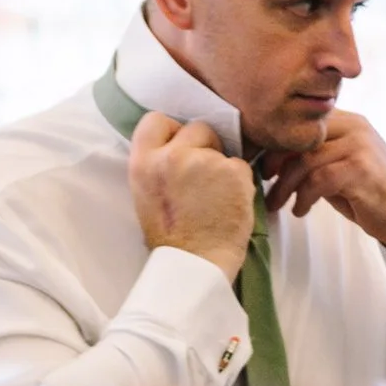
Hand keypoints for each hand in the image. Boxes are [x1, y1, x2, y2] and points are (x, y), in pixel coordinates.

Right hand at [129, 113, 256, 277]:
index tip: (181, 147)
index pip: (155, 120)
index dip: (173, 131)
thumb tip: (180, 143)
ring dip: (225, 168)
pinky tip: (231, 203)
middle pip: (197, 128)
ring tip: (216, 198)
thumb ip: (159, 165)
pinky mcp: (233, 172)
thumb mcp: (148, 195)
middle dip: (205, 146)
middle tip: (204, 177)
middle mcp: (171, 157)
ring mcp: (204, 162)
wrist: (195, 265)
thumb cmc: (173, 237)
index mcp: (143, 164)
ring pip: (224, 149)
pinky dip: (241, 182)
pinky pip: (242, 166)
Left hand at [259, 111, 385, 272]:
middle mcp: (356, 128)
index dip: (280, 143)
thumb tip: (274, 158)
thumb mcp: (340, 167)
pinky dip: (304, 197)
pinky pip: (318, 179)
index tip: (267, 165)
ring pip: (306, 160)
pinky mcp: (361, 170)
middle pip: (302, 138)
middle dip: (278, 162)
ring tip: (278, 202)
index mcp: (350, 121)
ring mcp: (361, 147)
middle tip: (266, 182)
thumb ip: (316, 156)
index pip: (305, 123)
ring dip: (286, 185)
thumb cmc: (369, 195)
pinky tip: (301, 209)